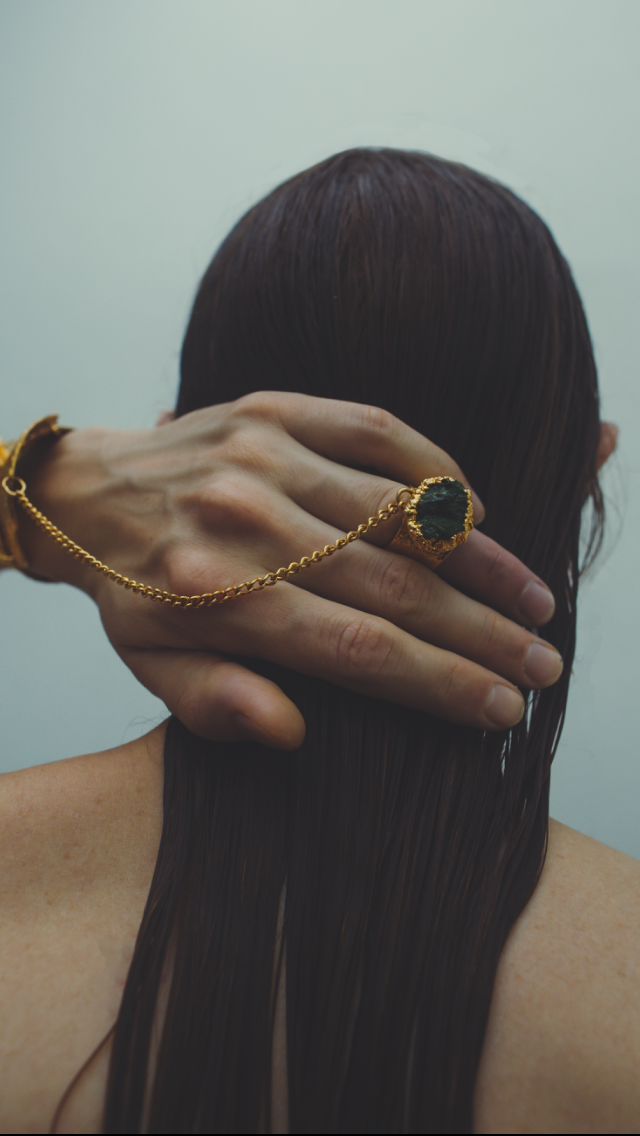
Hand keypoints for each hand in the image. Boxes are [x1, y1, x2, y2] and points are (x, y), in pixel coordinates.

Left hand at [20, 393, 561, 747]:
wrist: (85, 493)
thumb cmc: (131, 592)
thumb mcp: (152, 667)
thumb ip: (216, 706)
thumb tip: (293, 734)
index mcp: (215, 595)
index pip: (358, 648)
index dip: (441, 682)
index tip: (501, 707)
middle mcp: (245, 520)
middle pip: (395, 586)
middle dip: (482, 633)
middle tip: (541, 664)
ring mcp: (263, 455)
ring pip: (401, 513)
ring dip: (480, 562)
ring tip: (533, 601)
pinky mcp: (275, 408)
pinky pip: (381, 432)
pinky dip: (437, 472)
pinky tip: (477, 514)